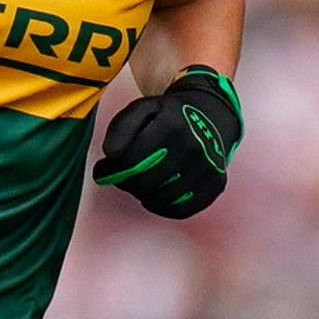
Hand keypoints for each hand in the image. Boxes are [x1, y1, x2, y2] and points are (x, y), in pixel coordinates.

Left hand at [93, 65, 241, 218]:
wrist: (211, 115)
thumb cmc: (169, 115)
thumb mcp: (142, 108)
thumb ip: (121, 127)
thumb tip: (110, 154)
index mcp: (172, 126)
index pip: (130, 162)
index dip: (109, 170)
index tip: (103, 169)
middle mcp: (193, 147)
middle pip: (145, 184)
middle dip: (126, 182)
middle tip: (123, 175)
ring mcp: (208, 168)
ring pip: (161, 200)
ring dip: (143, 195)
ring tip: (142, 181)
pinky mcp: (216, 185)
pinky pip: (181, 210)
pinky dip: (164, 207)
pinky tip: (158, 193)